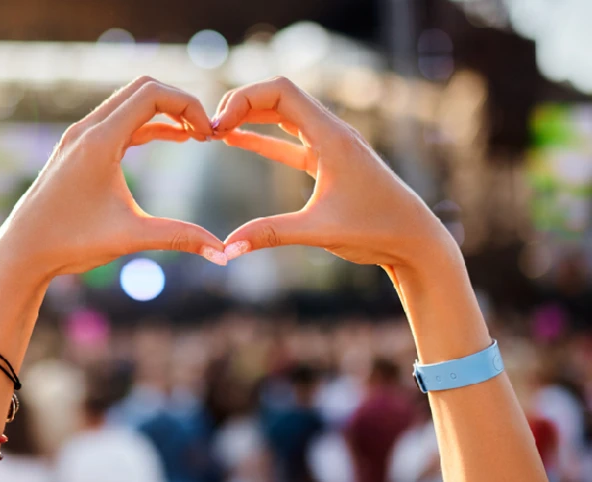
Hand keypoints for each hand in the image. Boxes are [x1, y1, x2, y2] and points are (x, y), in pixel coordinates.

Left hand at [0, 77, 227, 282]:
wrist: (23, 251)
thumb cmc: (71, 243)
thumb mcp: (131, 237)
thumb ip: (180, 238)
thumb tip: (224, 253)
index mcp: (99, 141)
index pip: (152, 94)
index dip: (188, 106)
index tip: (209, 135)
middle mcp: (87, 130)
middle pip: (142, 89)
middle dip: (179, 104)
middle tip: (206, 132)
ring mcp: (79, 137)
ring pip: (129, 103)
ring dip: (164, 113)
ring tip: (196, 136)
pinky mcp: (77, 149)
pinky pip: (119, 122)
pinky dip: (147, 125)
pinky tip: (172, 139)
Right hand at [211, 77, 455, 270]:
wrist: (414, 240)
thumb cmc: (376, 230)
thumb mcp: (319, 231)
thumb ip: (271, 234)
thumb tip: (227, 248)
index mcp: (332, 137)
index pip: (282, 92)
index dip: (244, 99)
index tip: (218, 126)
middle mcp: (332, 133)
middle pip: (279, 97)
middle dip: (241, 106)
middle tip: (209, 130)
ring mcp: (331, 146)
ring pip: (284, 116)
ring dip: (251, 118)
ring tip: (216, 131)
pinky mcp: (329, 163)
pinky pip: (289, 141)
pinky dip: (263, 139)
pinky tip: (237, 140)